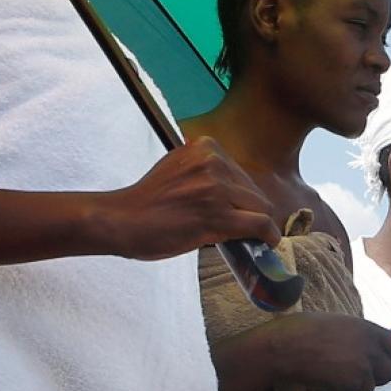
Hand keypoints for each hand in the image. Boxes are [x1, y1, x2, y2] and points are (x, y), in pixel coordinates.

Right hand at [98, 141, 282, 260]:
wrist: (122, 220)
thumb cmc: (146, 201)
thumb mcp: (178, 168)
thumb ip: (205, 171)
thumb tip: (234, 190)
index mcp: (204, 147)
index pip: (241, 174)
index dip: (240, 197)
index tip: (235, 210)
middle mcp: (213, 162)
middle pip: (253, 191)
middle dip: (248, 211)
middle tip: (237, 228)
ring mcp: (216, 189)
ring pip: (260, 208)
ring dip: (256, 225)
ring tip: (246, 238)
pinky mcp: (217, 217)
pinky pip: (259, 224)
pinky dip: (268, 236)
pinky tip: (265, 243)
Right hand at [257, 312, 390, 390]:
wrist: (284, 347)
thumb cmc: (302, 330)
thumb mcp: (339, 324)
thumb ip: (360, 336)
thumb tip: (374, 348)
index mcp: (368, 329)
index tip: (384, 361)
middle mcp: (371, 348)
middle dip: (376, 376)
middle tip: (357, 375)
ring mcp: (363, 368)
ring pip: (371, 387)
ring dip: (354, 387)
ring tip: (332, 380)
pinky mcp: (351, 386)